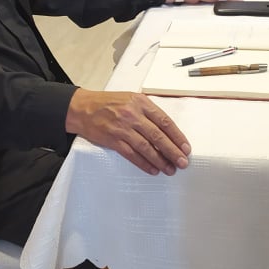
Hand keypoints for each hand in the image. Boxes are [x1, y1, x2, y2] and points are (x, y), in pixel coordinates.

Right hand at [65, 90, 189, 175]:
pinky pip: (132, 154)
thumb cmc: (109, 103)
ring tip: (170, 169)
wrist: (83, 108)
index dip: (177, 136)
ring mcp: (123, 128)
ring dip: (160, 161)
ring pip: (146, 147)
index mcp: (141, 102)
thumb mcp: (131, 99)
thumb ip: (148, 110)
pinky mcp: (113, 140)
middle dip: (173, 151)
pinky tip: (152, 169)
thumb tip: (167, 129)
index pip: (164, 121)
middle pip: (158, 136)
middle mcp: (133, 114)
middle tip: (183, 162)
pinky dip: (144, 163)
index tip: (186, 148)